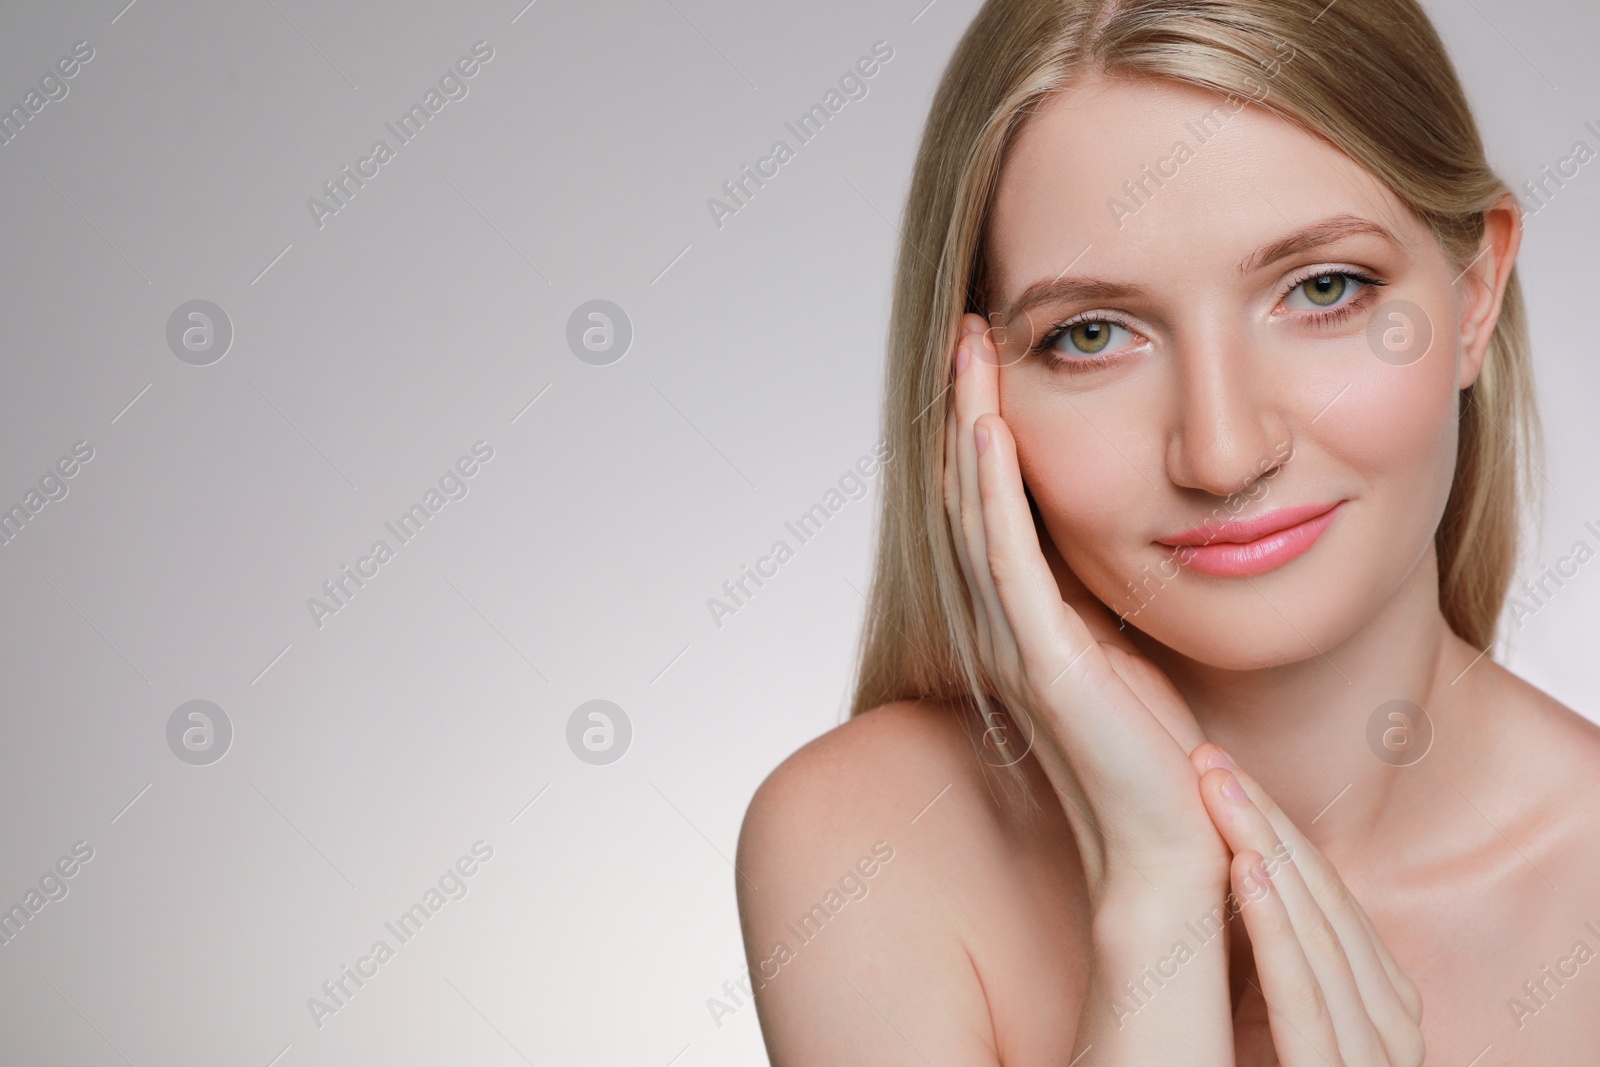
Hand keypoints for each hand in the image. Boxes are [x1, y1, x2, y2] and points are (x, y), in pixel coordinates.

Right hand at [943, 312, 1223, 896]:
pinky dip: (995, 491)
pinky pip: (1009, 560)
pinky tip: (992, 429)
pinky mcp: (1046, 664)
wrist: (1174, 853)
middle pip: (970, 494)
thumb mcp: (1135, 653)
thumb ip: (1112, 597)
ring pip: (976, 513)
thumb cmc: (1165, 764)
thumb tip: (1134, 530)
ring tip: (971, 350)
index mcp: (1029, 621)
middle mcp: (1007, 625)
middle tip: (969, 328)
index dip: (985, 428)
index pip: (994, 506)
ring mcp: (1020, 643)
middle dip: (967, 406)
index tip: (995, 357)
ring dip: (971, 426)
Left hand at [1191, 744, 1424, 1065]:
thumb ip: (1269, 953)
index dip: (1276, 830)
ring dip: (1269, 859)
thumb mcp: (1265, 1012)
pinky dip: (1279, 935)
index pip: (1328, 901)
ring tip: (1222, 795)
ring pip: (1322, 945)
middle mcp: (1390, 1032)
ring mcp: (1374, 1065)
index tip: (1218, 771)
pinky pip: (1309, 1007)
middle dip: (1267, 827)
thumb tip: (1238, 861)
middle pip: (1328, 911)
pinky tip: (1248, 873)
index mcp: (1378, 1007)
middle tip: (1209, 761)